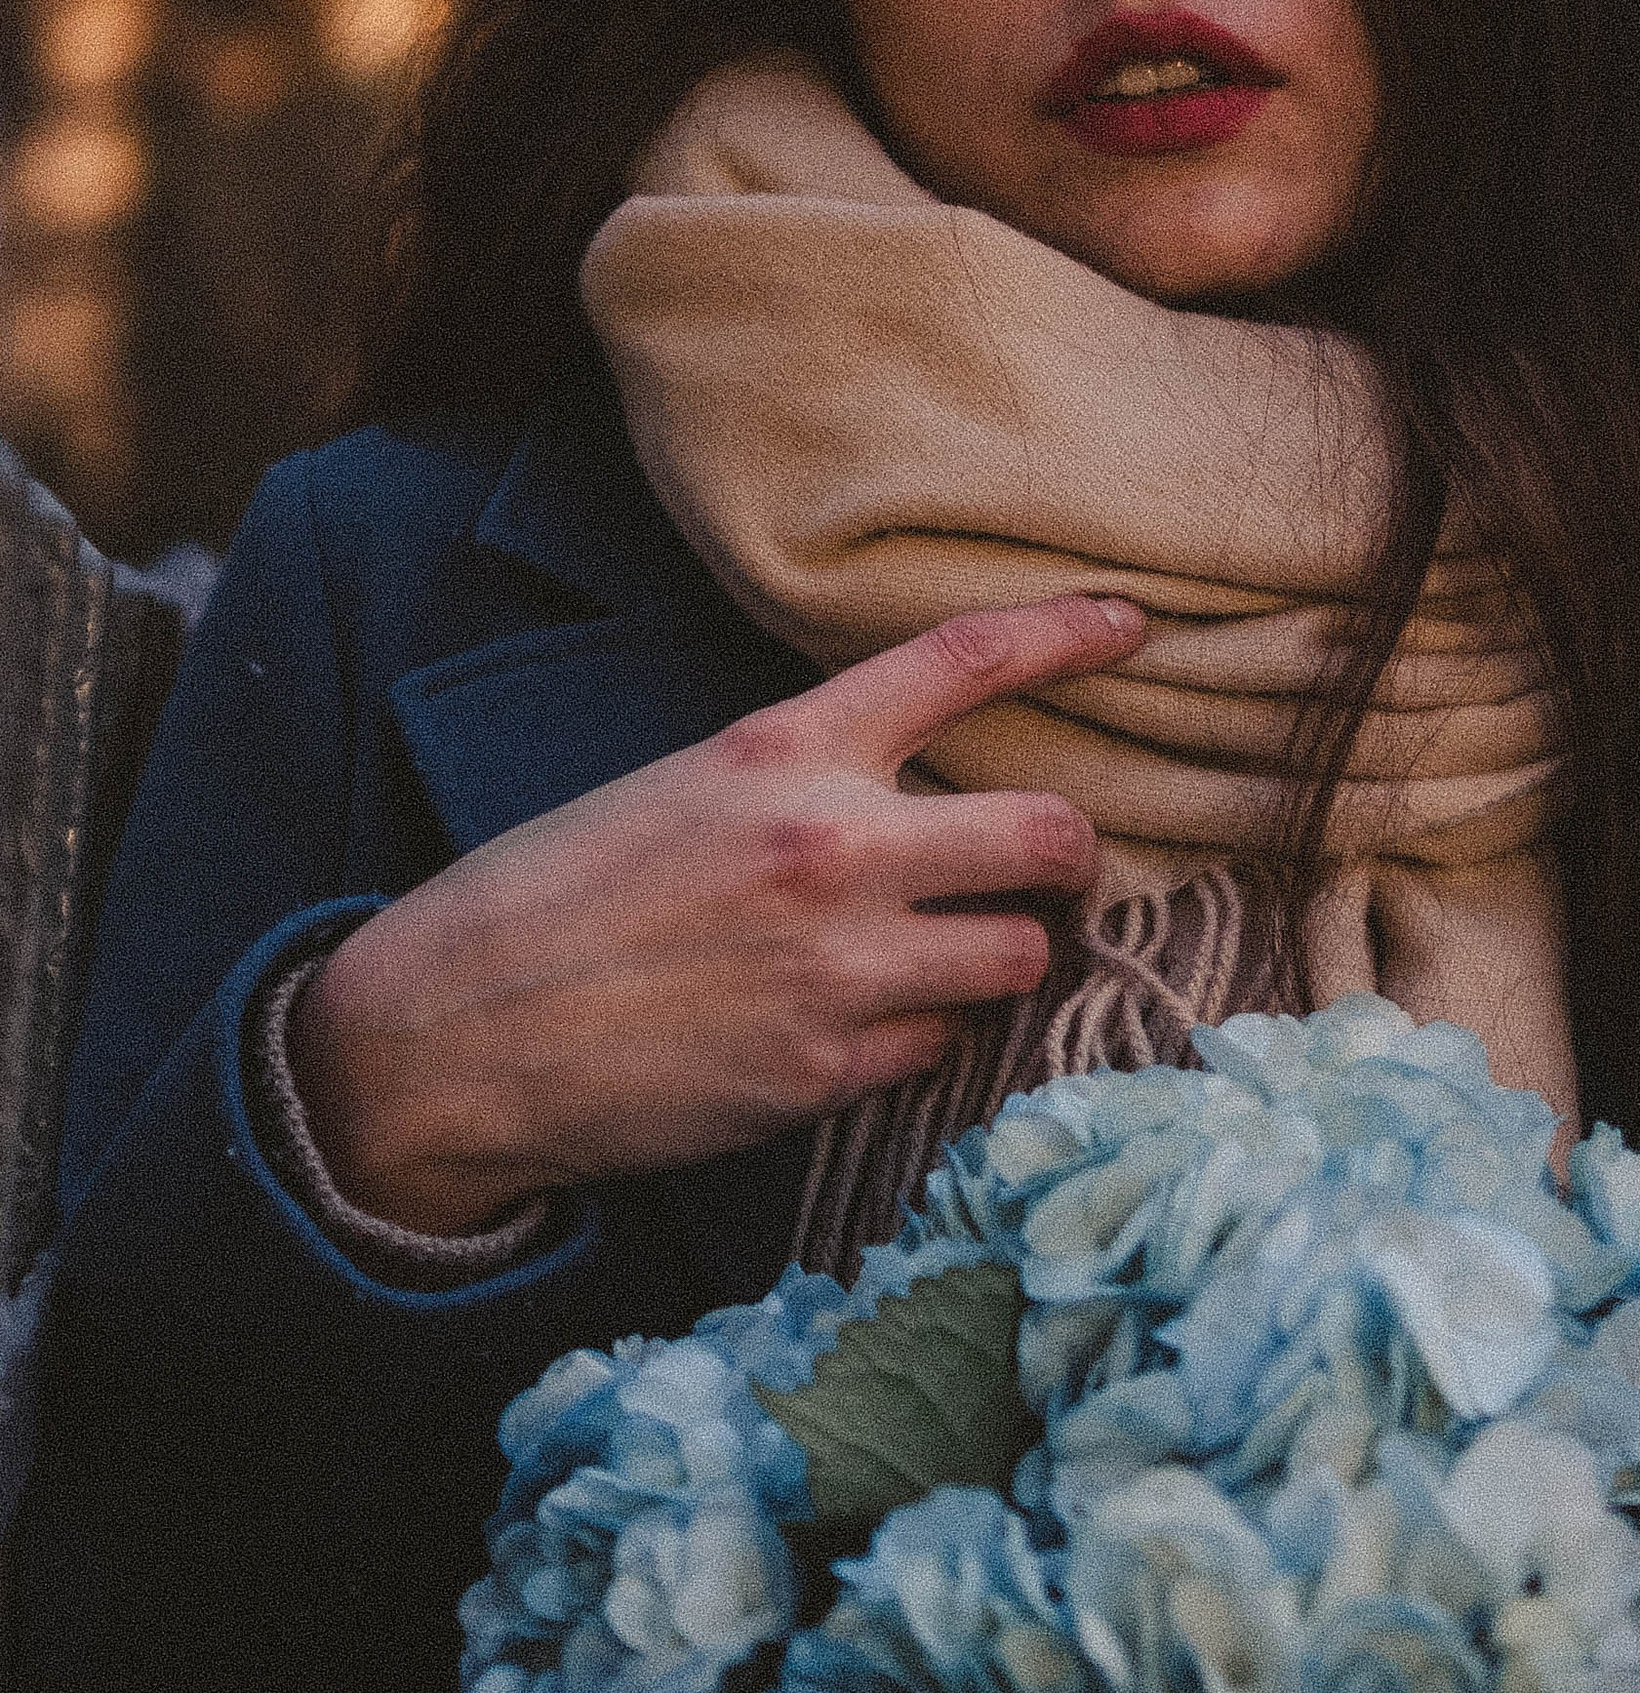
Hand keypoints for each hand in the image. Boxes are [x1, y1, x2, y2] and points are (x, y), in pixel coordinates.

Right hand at [289, 594, 1140, 1236]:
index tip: (1132, 622)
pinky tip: (861, 1028)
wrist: (454, 1033)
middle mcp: (830, 845)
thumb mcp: (682, 789)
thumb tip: (921, 800)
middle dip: (1068, 855)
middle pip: (1052, 834)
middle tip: (1048, 869)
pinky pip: (948, 1046)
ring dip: (1002, 955)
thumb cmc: (561, 899)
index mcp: (783, 750)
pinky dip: (927, 1037)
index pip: (962, 660)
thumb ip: (807, 779)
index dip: (1065, 633)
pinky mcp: (827, 1070)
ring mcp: (838, 965)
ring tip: (943, 958)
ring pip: (1023, 953)